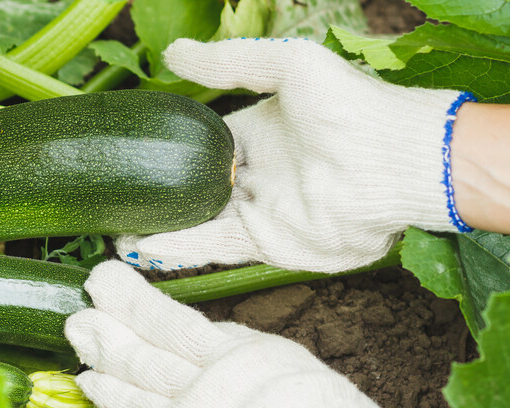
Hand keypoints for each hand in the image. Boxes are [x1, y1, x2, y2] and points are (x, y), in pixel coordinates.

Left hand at [65, 261, 421, 407]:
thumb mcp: (286, 365)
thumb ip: (242, 353)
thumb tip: (209, 344)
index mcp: (239, 353)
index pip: (174, 323)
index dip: (137, 304)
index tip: (110, 285)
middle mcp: (211, 380)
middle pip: (149, 348)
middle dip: (112, 325)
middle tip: (80, 303)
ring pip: (139, 381)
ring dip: (104, 359)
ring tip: (77, 336)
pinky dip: (117, 403)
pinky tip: (92, 386)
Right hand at [117, 37, 472, 273]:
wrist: (394, 161)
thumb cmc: (350, 106)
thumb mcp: (287, 66)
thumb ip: (230, 63)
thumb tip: (172, 54)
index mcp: (260, 132)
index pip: (203, 144)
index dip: (169, 151)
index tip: (133, 154)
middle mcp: (258, 175)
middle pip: (196, 190)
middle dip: (159, 199)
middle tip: (115, 202)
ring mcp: (263, 213)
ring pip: (199, 224)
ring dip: (160, 230)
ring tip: (116, 234)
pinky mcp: (271, 245)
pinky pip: (215, 249)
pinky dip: (180, 251)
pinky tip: (143, 250)